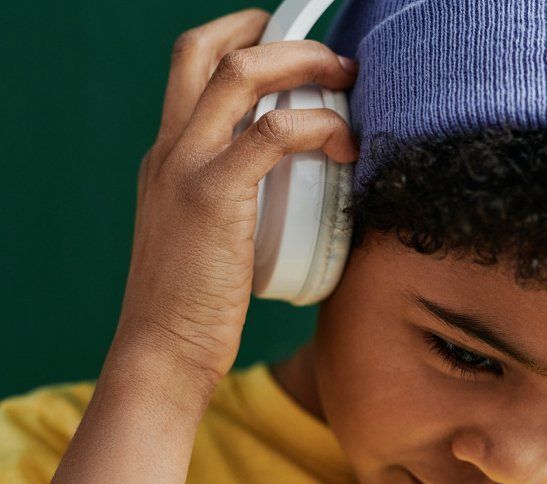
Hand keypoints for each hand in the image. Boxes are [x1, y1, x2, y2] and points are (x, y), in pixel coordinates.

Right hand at [113, 8, 358, 399]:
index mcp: (167, 156)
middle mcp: (169, 149)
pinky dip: (317, 126)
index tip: (296, 57)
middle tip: (332, 59)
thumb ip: (232, 204)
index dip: (242, 41)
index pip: (193, 66)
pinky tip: (345, 146)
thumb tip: (293, 194)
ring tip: (347, 84)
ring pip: (241, 74)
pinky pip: (272, 134)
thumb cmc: (195, 305)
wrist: (163, 350)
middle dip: (277, 37)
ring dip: (304, 65)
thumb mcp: (204, 237)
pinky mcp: (213, 196)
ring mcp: (186, 168)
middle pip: (208, 50)